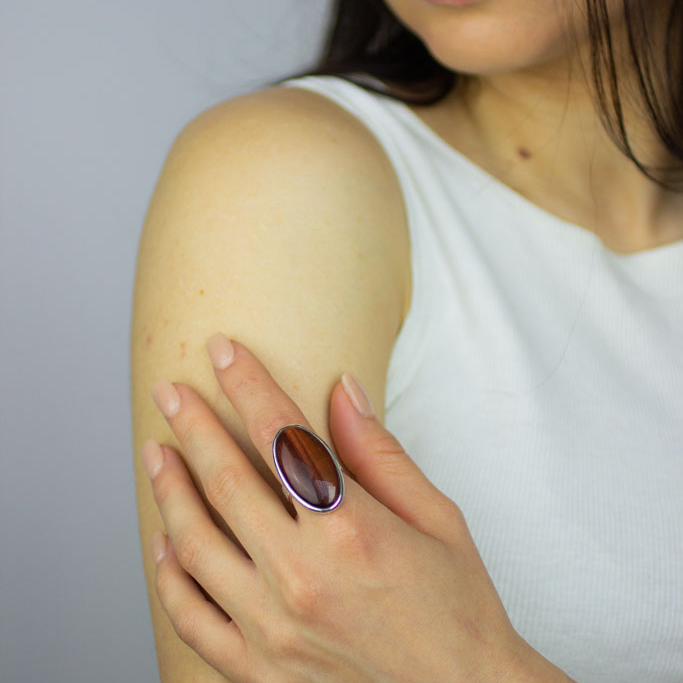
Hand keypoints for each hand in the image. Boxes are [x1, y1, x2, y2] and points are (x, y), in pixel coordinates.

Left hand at [143, 333, 546, 682]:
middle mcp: (301, 576)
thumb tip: (342, 391)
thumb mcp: (435, 517)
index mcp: (349, 530)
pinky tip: (165, 543)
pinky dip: (170, 576)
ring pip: (195, 543)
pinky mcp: (259, 670)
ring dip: (170, 489)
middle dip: (193, 424)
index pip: (281, 436)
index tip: (224, 353)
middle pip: (226, 479)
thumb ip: (379, 452)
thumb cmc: (457, 606)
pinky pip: (193, 617)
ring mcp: (271, 629)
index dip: (248, 384)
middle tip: (170, 392)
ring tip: (157, 451)